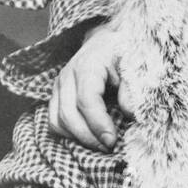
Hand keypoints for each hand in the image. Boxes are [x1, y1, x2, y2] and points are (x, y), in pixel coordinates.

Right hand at [48, 22, 133, 151]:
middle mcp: (67, 75)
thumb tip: (130, 114)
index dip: (98, 124)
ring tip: (100, 145)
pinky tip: (88, 137)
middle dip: (89, 136)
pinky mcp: (56, 94)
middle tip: (109, 147)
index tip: (112, 140)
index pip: (86, 100)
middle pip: (68, 114)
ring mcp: (58, 85)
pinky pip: (53, 121)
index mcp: (87, 65)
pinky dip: (68, 134)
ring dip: (77, 138)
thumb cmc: (122, 52)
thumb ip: (132, 88)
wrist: (106, 40)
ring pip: (57, 120)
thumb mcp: (133, 64)